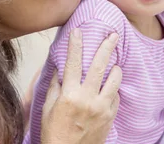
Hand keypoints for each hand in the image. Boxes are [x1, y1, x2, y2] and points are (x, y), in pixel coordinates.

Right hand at [40, 29, 121, 143]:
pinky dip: (113, 90)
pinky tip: (108, 90)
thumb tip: (60, 68)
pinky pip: (116, 96)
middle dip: (107, 47)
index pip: (73, 63)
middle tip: (113, 35)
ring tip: (115, 64)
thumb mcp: (48, 109)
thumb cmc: (55, 133)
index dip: (75, 45)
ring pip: (115, 79)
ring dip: (115, 69)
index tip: (78, 31)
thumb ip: (55, 87)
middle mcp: (87, 98)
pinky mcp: (110, 116)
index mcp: (69, 95)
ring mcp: (101, 107)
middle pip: (100, 65)